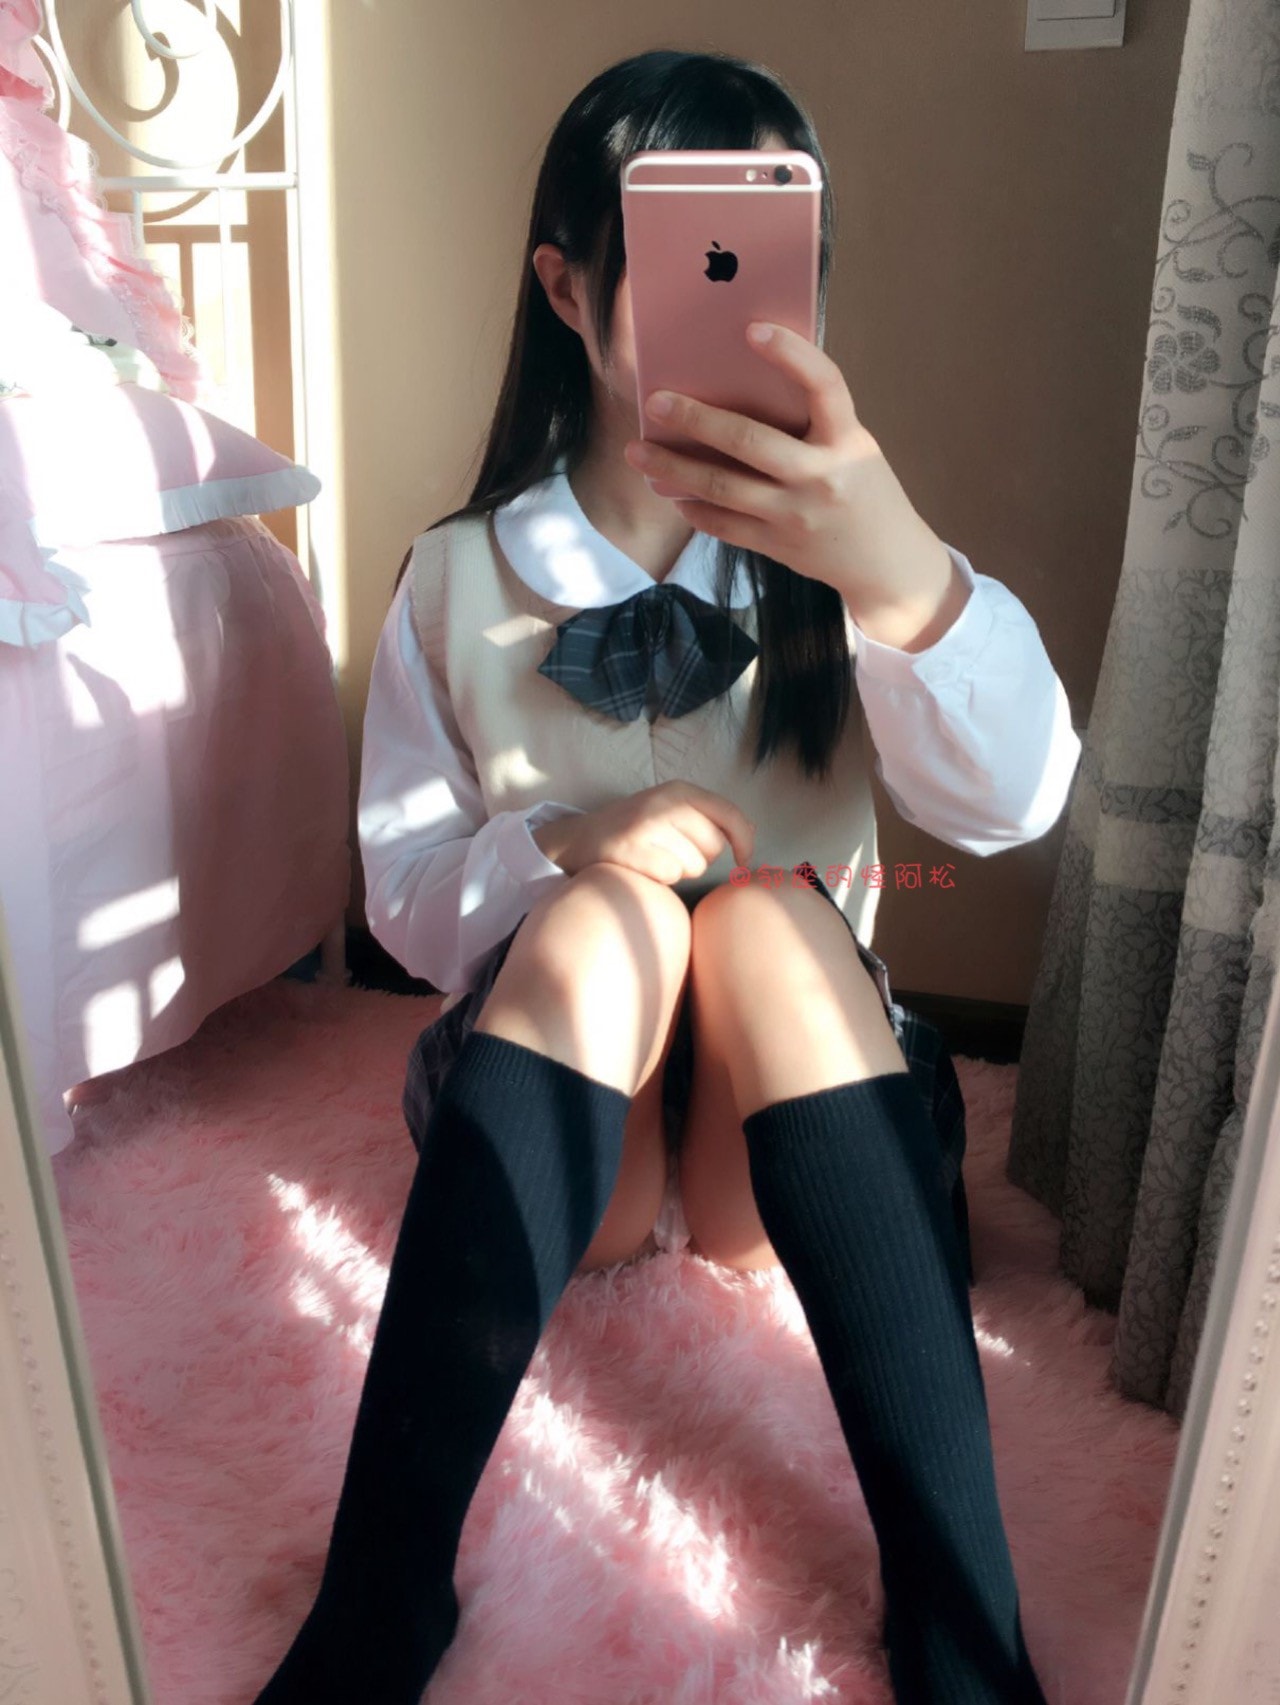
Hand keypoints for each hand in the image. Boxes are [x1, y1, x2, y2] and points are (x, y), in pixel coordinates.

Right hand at [532, 782, 753, 884]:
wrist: (579, 838)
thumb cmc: (635, 829)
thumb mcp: (670, 809)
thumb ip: (707, 817)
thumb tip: (749, 834)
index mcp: (679, 790)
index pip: (730, 814)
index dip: (745, 840)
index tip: (744, 859)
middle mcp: (664, 803)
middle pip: (713, 846)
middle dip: (700, 857)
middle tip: (672, 851)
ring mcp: (646, 826)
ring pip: (694, 865)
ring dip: (680, 871)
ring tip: (655, 858)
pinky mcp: (630, 851)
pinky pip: (671, 876)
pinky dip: (662, 879)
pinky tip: (643, 869)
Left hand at [622, 321, 954, 629]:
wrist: (887, 563)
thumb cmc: (865, 491)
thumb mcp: (853, 448)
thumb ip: (812, 424)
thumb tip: (741, 389)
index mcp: (848, 441)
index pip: (824, 385)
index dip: (791, 355)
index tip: (752, 330)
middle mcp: (822, 477)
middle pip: (749, 442)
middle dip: (696, 419)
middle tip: (655, 402)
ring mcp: (796, 516)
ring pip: (723, 488)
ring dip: (674, 468)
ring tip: (638, 452)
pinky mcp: (778, 546)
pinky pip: (724, 525)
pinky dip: (694, 507)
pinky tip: (672, 491)